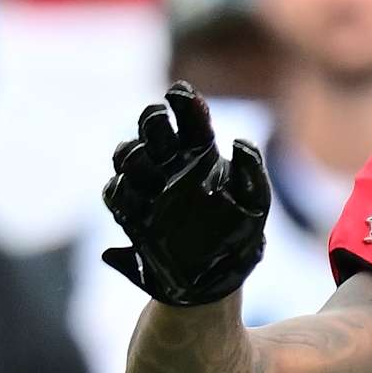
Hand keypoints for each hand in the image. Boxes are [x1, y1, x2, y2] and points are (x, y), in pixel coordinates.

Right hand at [101, 81, 268, 306]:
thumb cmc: (240, 237)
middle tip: (159, 117)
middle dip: (154, 122)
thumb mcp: (255, 205)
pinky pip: (116, 194)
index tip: (180, 92)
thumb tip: (241, 143)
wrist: (214, 280)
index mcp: (203, 157)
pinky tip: (128, 190)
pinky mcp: (132, 215)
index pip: (190, 121)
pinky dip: (119, 190)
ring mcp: (149, 189)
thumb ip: (252, 173)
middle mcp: (172, 167)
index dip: (184, 103)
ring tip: (142, 156)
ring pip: (130, 158)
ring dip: (133, 153)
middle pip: (154, 132)